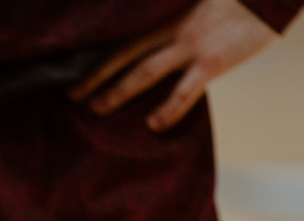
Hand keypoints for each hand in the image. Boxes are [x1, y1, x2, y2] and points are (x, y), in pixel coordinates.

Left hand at [68, 0, 276, 130]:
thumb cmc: (235, 1)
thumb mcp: (196, 5)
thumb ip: (174, 20)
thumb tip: (152, 42)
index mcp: (167, 13)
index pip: (124, 32)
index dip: (97, 48)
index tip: (72, 64)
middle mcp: (174, 27)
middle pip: (122, 52)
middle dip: (93, 74)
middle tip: (68, 93)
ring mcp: (192, 44)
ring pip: (143, 71)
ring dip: (116, 91)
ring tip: (94, 109)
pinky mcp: (213, 61)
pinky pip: (184, 91)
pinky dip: (167, 109)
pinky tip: (152, 125)